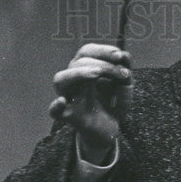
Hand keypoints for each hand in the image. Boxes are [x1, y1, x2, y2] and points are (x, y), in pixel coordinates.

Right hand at [49, 44, 132, 160]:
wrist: (109, 131)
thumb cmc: (112, 105)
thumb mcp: (124, 87)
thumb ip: (125, 72)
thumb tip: (125, 56)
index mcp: (84, 69)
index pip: (86, 52)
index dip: (102, 51)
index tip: (120, 56)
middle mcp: (73, 80)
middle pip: (78, 62)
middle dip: (103, 65)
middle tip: (123, 74)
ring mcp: (69, 97)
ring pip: (61, 80)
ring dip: (79, 73)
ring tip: (96, 74)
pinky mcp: (69, 117)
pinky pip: (54, 112)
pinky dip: (55, 106)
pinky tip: (63, 101)